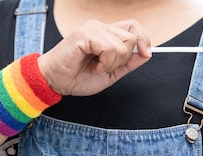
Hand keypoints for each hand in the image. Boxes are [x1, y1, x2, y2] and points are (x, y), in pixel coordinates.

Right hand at [37, 19, 151, 96]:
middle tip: (106, 67)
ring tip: (97, 68)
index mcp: (106, 33)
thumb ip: (128, 63)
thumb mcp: (110, 73)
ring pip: (122, 45)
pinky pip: (110, 48)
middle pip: (131, 37)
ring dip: (112, 64)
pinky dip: (105, 63)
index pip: (133, 26)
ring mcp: (92, 28)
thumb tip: (146, 54)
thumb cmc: (77, 77)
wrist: (56, 82)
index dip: (143, 38)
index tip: (145, 54)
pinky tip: (94, 67)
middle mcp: (100, 27)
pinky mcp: (85, 34)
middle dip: (123, 59)